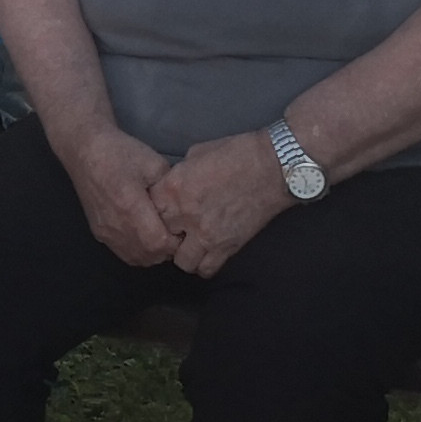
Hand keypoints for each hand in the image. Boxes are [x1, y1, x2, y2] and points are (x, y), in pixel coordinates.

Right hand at [61, 125, 179, 268]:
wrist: (85, 151)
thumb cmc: (120, 152)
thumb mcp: (155, 163)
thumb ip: (170, 190)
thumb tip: (184, 208)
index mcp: (131, 206)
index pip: (159, 243)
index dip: (176, 241)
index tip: (184, 228)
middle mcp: (117, 225)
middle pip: (149, 255)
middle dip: (168, 249)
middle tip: (176, 231)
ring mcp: (106, 232)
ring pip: (137, 258)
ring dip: (154, 252)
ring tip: (161, 233)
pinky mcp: (99, 233)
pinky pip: (125, 253)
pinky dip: (140, 251)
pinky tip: (145, 235)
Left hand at [155, 134, 299, 278]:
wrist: (274, 166)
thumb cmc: (237, 153)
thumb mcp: (196, 154)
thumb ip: (178, 175)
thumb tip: (171, 186)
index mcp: (173, 188)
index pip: (146, 211)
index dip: (151, 213)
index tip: (160, 212)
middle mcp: (185, 215)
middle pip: (160, 238)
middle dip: (165, 234)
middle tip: (174, 230)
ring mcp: (206, 234)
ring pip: (180, 261)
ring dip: (183, 254)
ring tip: (190, 245)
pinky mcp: (227, 247)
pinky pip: (206, 269)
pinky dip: (204, 264)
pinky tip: (206, 253)